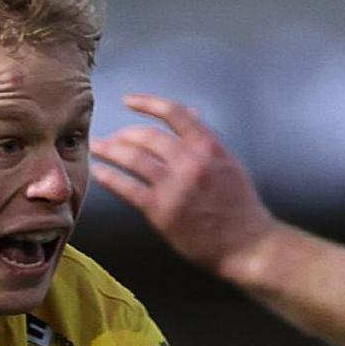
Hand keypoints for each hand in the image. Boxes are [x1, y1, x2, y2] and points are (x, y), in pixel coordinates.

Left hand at [91, 95, 281, 278]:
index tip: (129, 101)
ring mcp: (175, 186)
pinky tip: (99, 172)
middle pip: (146, 136)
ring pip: (133, 158)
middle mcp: (191, 162)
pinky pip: (128, 188)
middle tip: (112, 138)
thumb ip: (207, 140)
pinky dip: (110, 177)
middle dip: (124, 134)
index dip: (147, 103)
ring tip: (97, 148)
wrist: (247, 244)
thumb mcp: (229, 163)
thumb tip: (190, 114)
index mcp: (209, 146)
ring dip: (110, 150)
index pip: (173, 113)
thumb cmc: (240, 205)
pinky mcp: (161, 211)